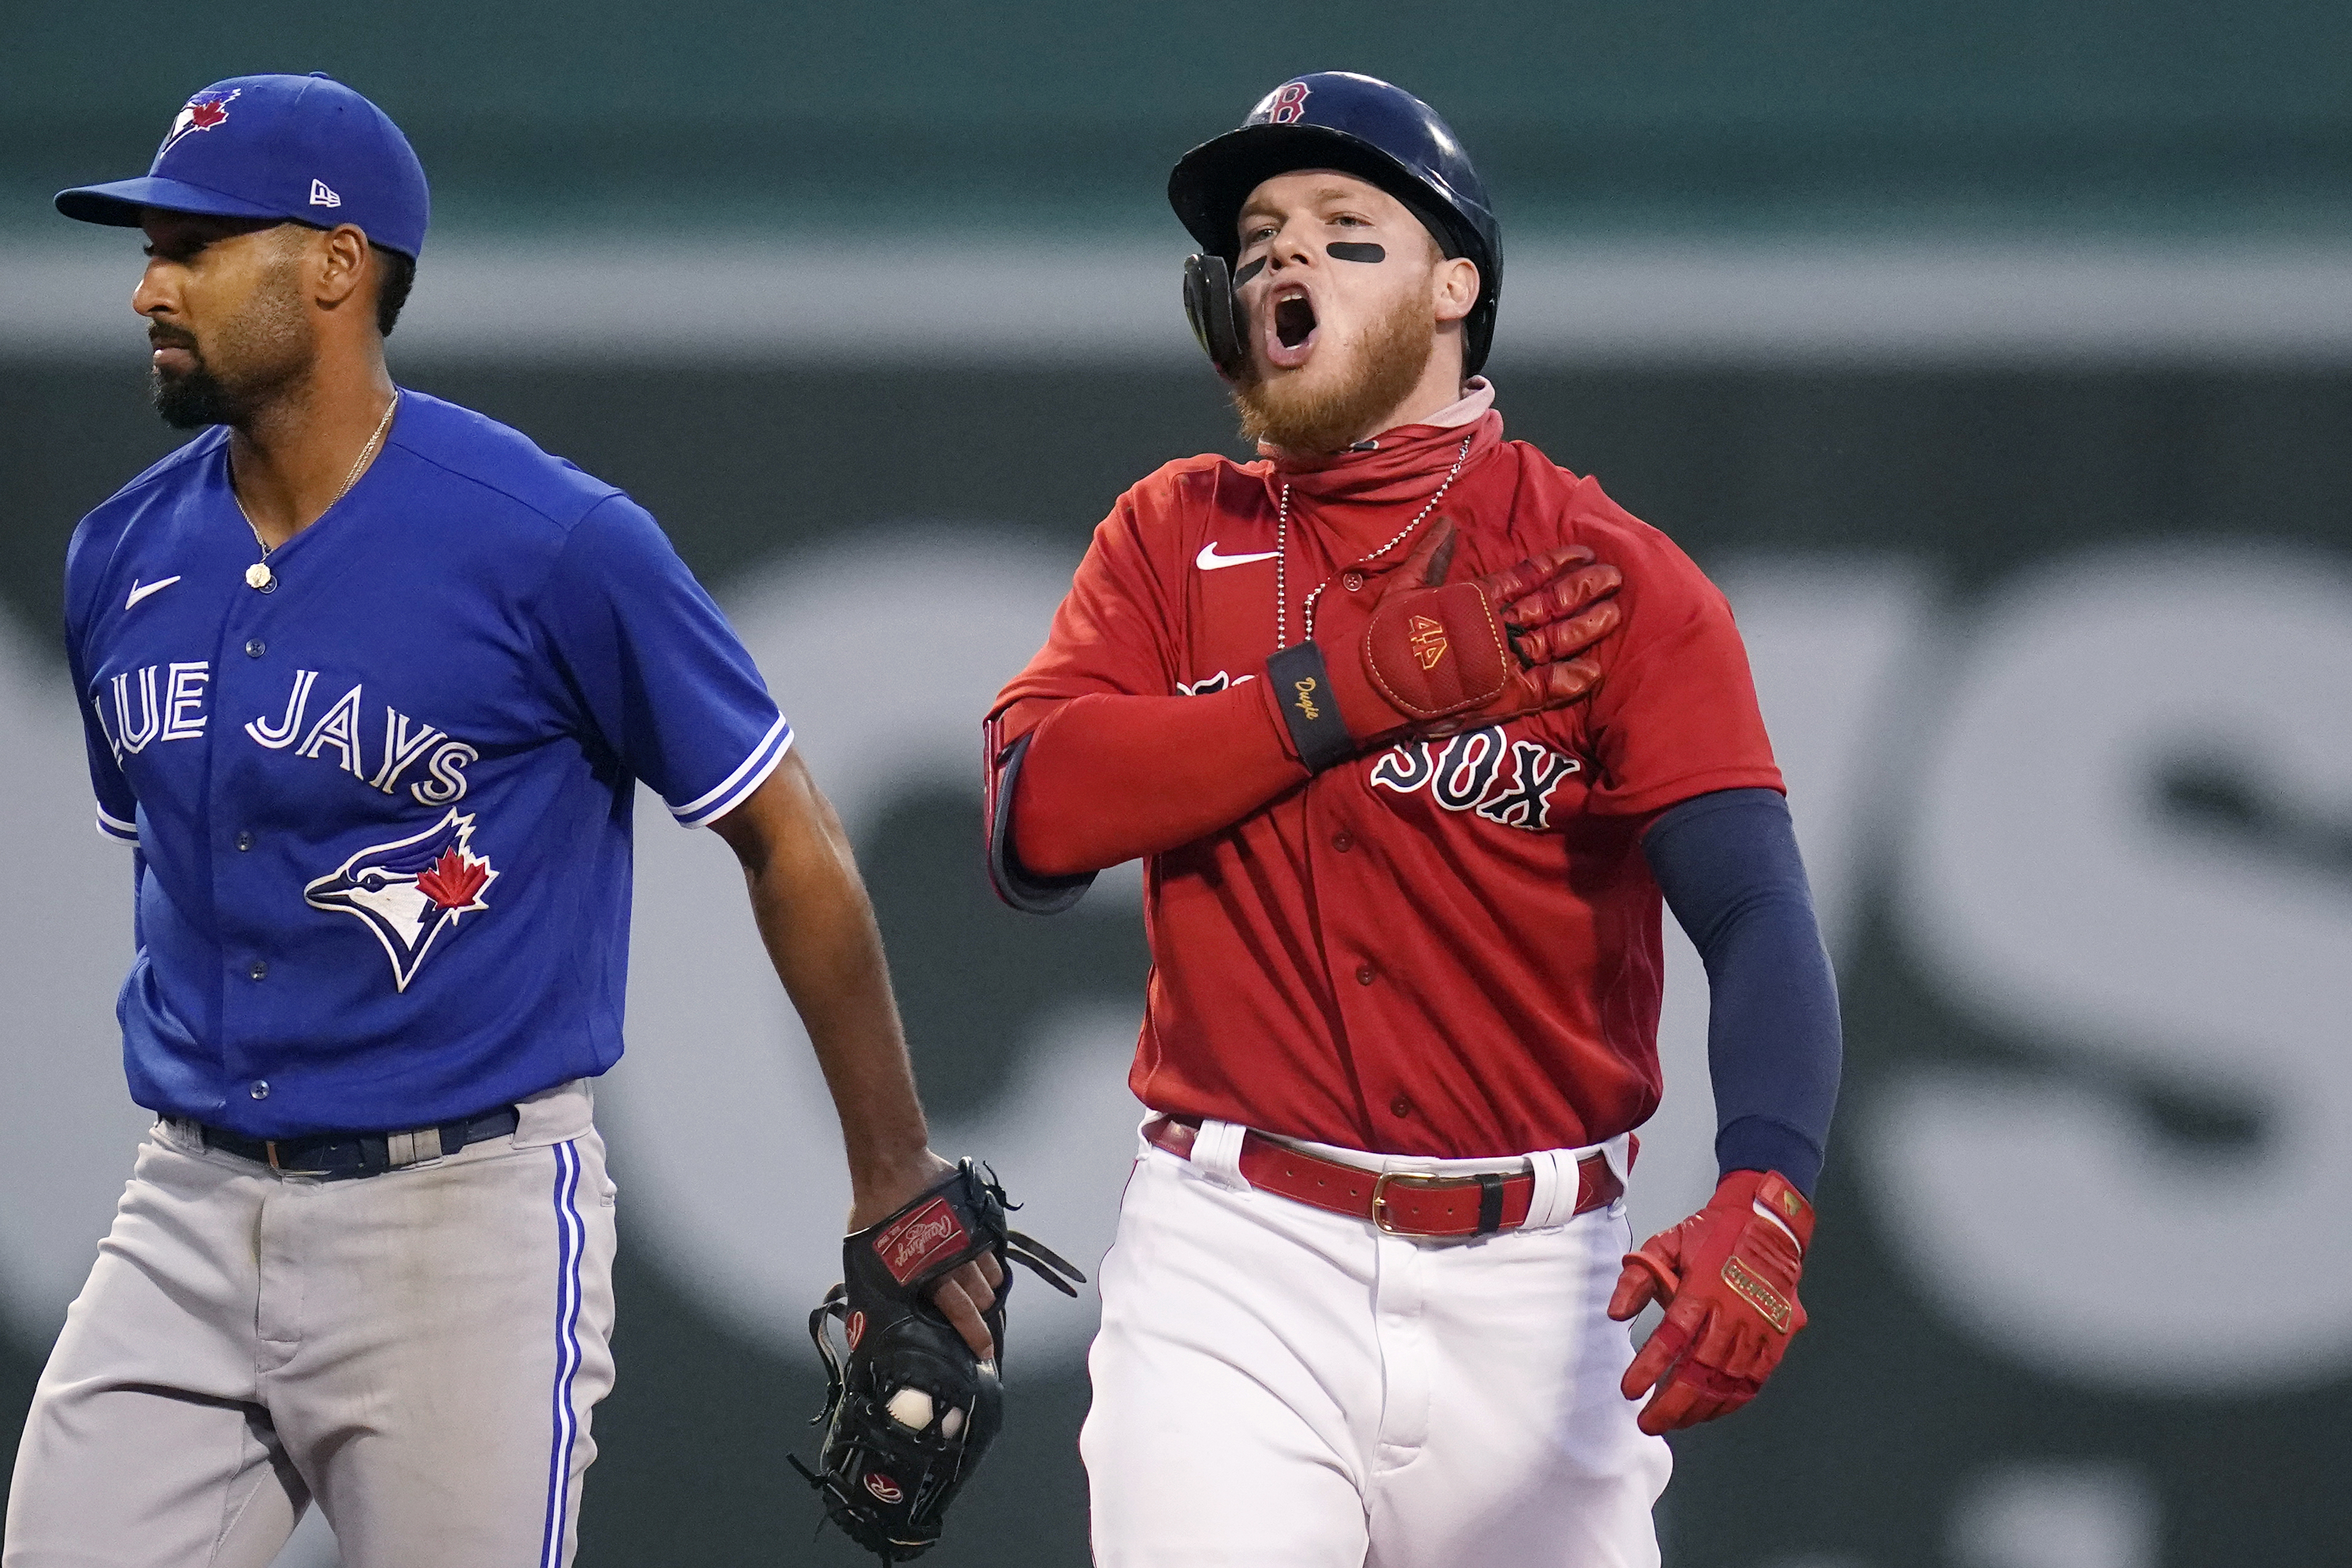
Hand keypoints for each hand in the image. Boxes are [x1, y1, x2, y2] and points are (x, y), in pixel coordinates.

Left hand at [848, 1150, 1008, 1360]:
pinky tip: (987, 1265)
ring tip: (986, 1296)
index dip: (975, 1335)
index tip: (985, 1352)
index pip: (961, 1314)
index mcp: (930, 1277)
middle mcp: (956, 1261)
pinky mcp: (976, 1217)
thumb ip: (874, 1292)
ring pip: (991, 1273)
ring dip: (989, 1288)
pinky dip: (991, 1260)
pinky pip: (992, 1247)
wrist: (893, 1168)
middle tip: (982, 1324)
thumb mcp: (864, 1262)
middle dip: (984, 1314)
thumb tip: (863, 1322)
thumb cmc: (875, 1216)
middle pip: (983, 1297)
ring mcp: (970, 1237)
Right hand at [1320, 516, 1620, 742]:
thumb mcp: (1402, 587)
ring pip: (1556, 639)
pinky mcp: (1501, 696)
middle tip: (1615, 578)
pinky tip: (1595, 669)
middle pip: (1551, 603)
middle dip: (1585, 589)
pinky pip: (1546, 686)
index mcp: (1474, 597)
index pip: (1527, 575)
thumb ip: (1430, 555)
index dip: (1558, 562)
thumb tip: (1448, 522)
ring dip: (1587, 625)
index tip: (1585, 552)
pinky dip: (1572, 679)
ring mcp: (1501, 662)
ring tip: (1614, 612)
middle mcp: (1495, 626)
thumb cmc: (1381, 638)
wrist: (1367, 688)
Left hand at [1607, 1170, 1813, 1434]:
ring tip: (1673, 1422)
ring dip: (1698, 1408)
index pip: (1672, 1338)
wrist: (1769, 1224)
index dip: (1649, 1368)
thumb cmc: (1714, 1234)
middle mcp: (1733, 1314)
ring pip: (1727, 1382)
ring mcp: (1759, 1330)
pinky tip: (1710, 1412)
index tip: (1630, 1390)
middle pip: (1700, 1370)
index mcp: (1704, 1289)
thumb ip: (1637, 1277)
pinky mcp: (1777, 1340)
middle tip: (1648, 1422)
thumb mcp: (1667, 1242)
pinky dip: (1730, 1402)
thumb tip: (1616, 1313)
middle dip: (1671, 1404)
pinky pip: (1754, 1381)